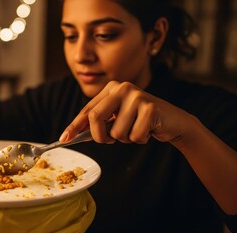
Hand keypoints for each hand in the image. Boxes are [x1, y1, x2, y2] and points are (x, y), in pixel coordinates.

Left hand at [60, 81, 192, 143]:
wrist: (172, 121)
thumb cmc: (140, 121)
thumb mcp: (116, 119)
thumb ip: (98, 123)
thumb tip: (73, 134)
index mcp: (111, 88)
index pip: (87, 110)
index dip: (74, 126)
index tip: (63, 139)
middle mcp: (122, 88)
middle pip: (95, 117)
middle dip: (100, 136)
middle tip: (109, 140)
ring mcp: (136, 96)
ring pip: (116, 131)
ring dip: (125, 138)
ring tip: (136, 129)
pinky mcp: (150, 108)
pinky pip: (134, 136)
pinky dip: (139, 139)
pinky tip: (148, 130)